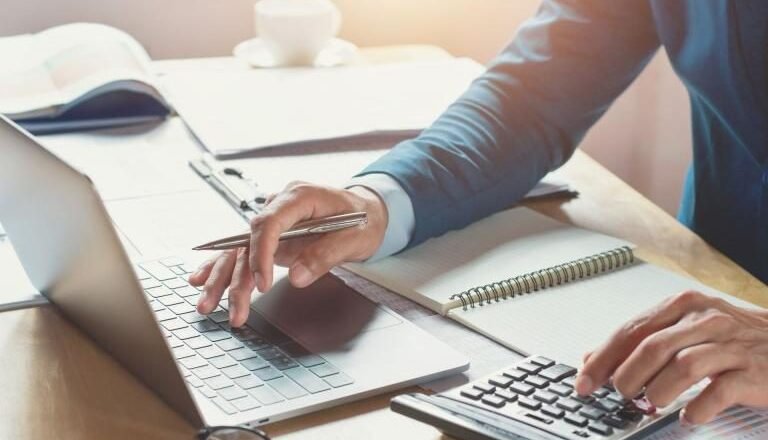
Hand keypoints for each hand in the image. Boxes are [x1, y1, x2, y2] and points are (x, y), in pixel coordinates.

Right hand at [187, 181, 388, 326]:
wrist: (369, 211)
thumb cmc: (364, 219)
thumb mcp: (355, 238)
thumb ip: (325, 255)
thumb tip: (296, 277)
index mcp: (300, 196)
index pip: (268, 222)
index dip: (261, 253)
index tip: (261, 283)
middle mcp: (280, 206)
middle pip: (247, 240)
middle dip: (235, 276)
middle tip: (233, 308)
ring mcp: (274, 221)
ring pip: (240, 250)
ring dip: (223, 278)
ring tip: (207, 305)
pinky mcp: (272, 236)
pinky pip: (242, 251)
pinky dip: (222, 267)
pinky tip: (201, 280)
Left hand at [575, 290, 767, 424]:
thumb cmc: (733, 337)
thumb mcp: (685, 328)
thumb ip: (640, 340)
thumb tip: (592, 358)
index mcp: (682, 306)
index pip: (631, 330)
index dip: (602, 359)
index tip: (584, 381)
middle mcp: (705, 319)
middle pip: (652, 347)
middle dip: (627, 377)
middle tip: (622, 395)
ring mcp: (730, 345)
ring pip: (681, 367)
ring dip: (659, 391)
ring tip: (653, 403)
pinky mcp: (752, 372)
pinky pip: (718, 391)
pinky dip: (698, 408)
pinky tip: (690, 415)